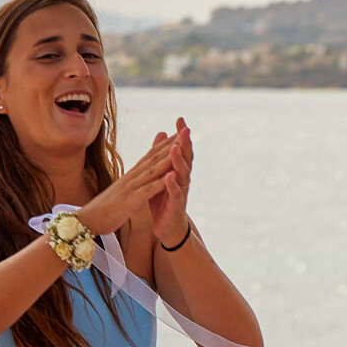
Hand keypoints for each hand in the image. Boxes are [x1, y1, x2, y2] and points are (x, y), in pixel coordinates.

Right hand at [74, 129, 179, 236]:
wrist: (85, 220)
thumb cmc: (103, 208)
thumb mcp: (121, 191)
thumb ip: (130, 181)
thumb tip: (137, 173)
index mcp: (130, 176)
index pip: (150, 156)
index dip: (165, 144)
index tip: (178, 132)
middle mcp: (131, 177)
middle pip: (154, 157)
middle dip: (171, 144)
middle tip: (185, 130)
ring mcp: (131, 188)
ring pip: (153, 170)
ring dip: (168, 157)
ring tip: (182, 144)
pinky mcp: (130, 200)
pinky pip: (148, 190)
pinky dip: (160, 181)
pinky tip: (172, 174)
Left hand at [144, 119, 193, 245]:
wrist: (167, 226)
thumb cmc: (162, 199)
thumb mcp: (160, 174)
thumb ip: (161, 155)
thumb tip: (162, 133)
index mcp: (178, 171)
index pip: (181, 149)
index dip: (181, 135)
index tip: (180, 119)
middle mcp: (182, 179)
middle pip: (186, 159)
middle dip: (185, 144)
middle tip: (185, 130)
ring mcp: (181, 192)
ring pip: (182, 174)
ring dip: (179, 161)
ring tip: (176, 149)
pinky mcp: (176, 205)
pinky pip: (176, 194)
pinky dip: (172, 185)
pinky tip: (170, 176)